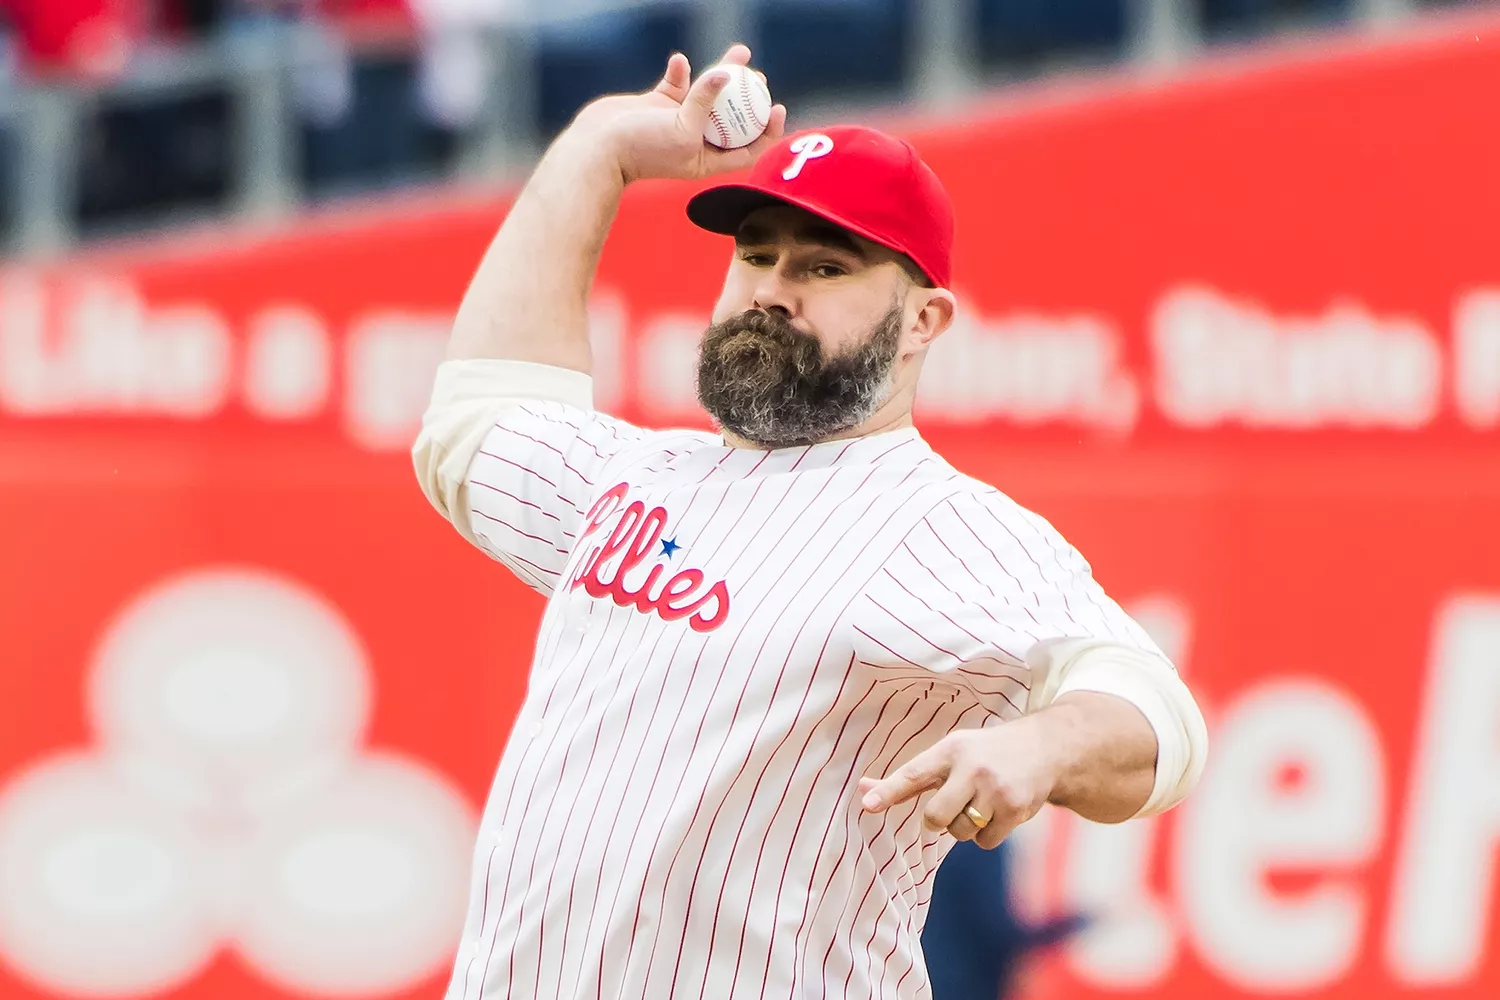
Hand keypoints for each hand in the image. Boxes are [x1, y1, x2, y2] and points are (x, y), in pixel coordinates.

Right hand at [570, 44, 787, 184]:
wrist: (599, 146)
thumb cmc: (642, 148)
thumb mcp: (682, 130)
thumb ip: (703, 102)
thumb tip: (724, 74)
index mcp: (707, 160)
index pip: (747, 147)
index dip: (766, 129)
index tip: (776, 107)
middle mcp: (696, 141)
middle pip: (731, 117)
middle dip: (749, 96)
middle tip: (759, 76)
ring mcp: (677, 121)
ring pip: (708, 94)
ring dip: (723, 73)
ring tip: (739, 52)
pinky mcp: (659, 104)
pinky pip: (678, 83)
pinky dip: (681, 71)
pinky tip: (679, 61)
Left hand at [857, 715, 1062, 848]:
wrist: (1044, 748)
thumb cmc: (984, 754)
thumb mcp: (948, 754)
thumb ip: (908, 778)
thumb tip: (862, 791)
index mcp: (950, 749)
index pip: (913, 773)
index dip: (889, 791)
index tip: (868, 804)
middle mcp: (971, 767)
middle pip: (934, 817)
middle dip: (938, 820)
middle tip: (952, 805)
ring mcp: (995, 789)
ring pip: (959, 832)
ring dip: (965, 826)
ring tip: (981, 802)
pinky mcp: (1015, 809)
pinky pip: (984, 842)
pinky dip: (987, 834)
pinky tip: (999, 811)